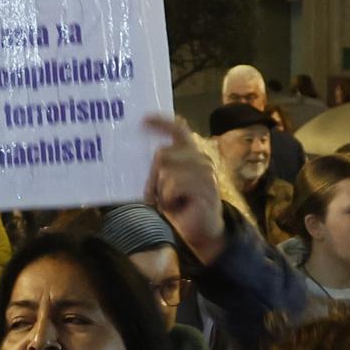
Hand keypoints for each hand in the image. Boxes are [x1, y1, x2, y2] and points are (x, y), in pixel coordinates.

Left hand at [141, 116, 226, 267]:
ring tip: (170, 202)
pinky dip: (168, 199)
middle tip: (154, 195)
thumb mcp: (165, 183)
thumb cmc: (180, 205)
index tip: (143, 119)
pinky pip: (174, 186)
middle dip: (152, 177)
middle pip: (162, 154)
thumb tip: (146, 156)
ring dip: (161, 191)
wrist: (200, 230)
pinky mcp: (206, 188)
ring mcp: (206, 172)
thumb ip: (159, 167)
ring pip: (166, 172)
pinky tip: (178, 206)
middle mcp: (201, 159)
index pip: (179, 131)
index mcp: (192, 154)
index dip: (161, 122)